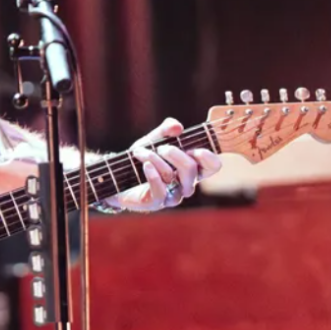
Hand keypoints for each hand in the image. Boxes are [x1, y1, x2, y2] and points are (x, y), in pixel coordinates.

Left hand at [103, 118, 221, 212]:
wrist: (118, 176)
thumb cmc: (141, 158)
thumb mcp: (153, 139)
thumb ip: (165, 130)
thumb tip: (178, 127)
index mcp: (191, 168)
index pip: (212, 166)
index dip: (207, 157)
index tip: (193, 148)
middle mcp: (185, 183)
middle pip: (192, 170)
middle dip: (175, 154)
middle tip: (160, 148)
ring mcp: (172, 195)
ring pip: (172, 177)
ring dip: (155, 159)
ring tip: (140, 152)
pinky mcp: (156, 202)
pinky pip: (160, 191)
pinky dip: (153, 175)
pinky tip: (145, 165)